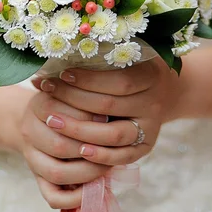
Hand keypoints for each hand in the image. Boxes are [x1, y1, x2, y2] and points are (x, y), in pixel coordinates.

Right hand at [19, 87, 109, 209]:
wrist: (38, 119)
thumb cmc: (66, 105)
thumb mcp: (72, 95)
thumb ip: (86, 102)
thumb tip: (107, 118)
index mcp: (39, 106)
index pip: (60, 113)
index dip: (87, 119)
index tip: (108, 118)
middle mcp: (30, 132)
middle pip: (59, 146)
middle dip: (91, 149)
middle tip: (113, 147)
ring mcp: (31, 157)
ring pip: (56, 173)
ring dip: (87, 173)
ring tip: (107, 166)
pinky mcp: (37, 178)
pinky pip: (53, 197)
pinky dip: (74, 198)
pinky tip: (92, 190)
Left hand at [32, 57, 179, 167]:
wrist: (165, 92)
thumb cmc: (134, 70)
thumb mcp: (128, 57)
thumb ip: (104, 57)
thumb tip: (61, 55)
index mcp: (150, 76)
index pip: (117, 80)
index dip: (88, 78)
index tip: (61, 74)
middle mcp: (152, 103)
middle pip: (109, 105)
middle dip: (73, 99)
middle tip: (45, 93)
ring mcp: (151, 127)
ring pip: (115, 134)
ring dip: (80, 130)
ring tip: (53, 121)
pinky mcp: (146, 147)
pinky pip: (124, 156)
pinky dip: (102, 156)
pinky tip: (80, 151)